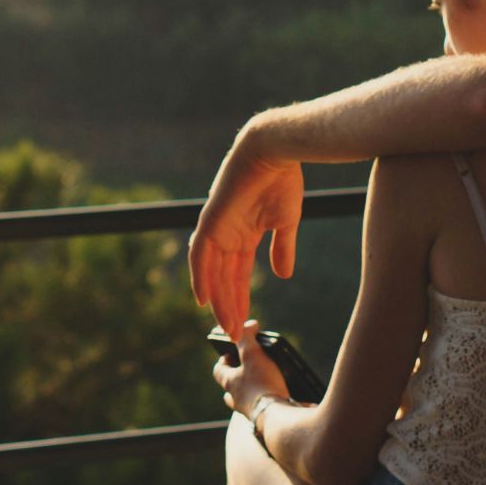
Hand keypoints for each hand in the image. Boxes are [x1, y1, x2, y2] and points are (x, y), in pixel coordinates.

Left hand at [189, 126, 303, 339]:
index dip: (239, 298)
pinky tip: (203, 299)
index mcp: (244, 235)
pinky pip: (200, 254)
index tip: (244, 321)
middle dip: (228, 306)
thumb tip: (283, 275)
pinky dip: (200, 276)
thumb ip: (282, 249)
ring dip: (217, 299)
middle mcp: (227, 235)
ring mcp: (217, 228)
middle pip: (223, 278)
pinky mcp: (211, 220)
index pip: (237, 274)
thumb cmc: (283, 181)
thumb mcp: (286, 223)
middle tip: (234, 332)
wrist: (276, 151)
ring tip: (226, 324)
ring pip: (211, 272)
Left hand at [212, 319, 292, 417]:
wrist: (278, 418)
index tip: (230, 353)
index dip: (223, 360)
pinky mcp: (266, 420)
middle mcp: (237, 400)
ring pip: (246, 401)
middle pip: (231, 389)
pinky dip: (269, 403)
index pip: (219, 370)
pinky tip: (281, 397)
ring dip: (252, 393)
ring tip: (266, 383)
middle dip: (238, 379)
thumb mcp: (252, 354)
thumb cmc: (262, 384)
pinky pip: (264, 410)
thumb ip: (247, 337)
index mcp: (230, 384)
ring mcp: (250, 412)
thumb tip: (248, 325)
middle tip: (249, 369)